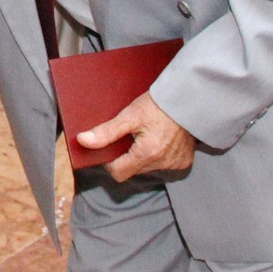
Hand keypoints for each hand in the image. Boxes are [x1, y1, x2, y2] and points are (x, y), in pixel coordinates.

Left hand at [75, 92, 195, 181]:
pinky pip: (164, 163)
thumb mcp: (129, 115)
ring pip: (147, 167)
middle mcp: (162, 163)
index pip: (118, 173)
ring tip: (146, 135)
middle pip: (133, 170)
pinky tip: (159, 138)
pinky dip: (158, 154)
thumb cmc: (158, 104)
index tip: (109, 148)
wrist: (188, 98)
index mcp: (147, 154)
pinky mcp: (184, 161)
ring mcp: (175, 164)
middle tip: (128, 136)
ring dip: (142, 155)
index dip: (109, 162)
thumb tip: (83, 141)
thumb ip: (106, 131)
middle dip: (126, 156)